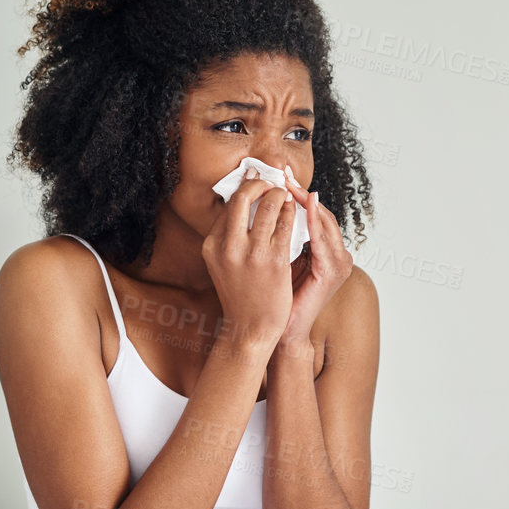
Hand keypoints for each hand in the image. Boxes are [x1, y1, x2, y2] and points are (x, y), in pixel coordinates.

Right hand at [201, 173, 297, 355]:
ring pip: (268, 206)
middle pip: (242, 198)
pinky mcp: (275, 261)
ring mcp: (252, 253)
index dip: (243, 188)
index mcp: (211, 246)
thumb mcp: (222, 264)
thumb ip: (228, 237)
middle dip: (260, 184)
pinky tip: (296, 210)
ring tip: (285, 193)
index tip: (254, 178)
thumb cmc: (240, 296)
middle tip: (271, 182)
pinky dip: (292, 213)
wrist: (250, 329)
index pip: (227, 206)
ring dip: (279, 195)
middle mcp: (228, 247)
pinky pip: (286, 225)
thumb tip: (240, 205)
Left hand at [279, 166, 352, 346]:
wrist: (279, 330)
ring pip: (325, 222)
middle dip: (301, 191)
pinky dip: (314, 222)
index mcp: (325, 250)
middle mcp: (337, 254)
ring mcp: (338, 263)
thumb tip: (260, 203)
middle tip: (284, 172)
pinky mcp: (332, 272)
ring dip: (308, 201)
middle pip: (321, 213)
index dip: (297, 193)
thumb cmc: (275, 297)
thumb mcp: (277, 257)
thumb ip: (279, 233)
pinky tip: (303, 206)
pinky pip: (323, 240)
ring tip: (290, 184)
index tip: (279, 174)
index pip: (313, 213)